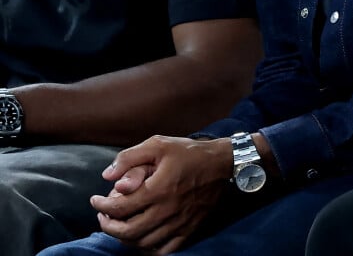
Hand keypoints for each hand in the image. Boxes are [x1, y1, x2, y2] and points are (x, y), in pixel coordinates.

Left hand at [91, 135, 232, 254]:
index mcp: (158, 188)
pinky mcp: (188, 230)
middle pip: (128, 231)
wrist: (221, 164)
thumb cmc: (188, 152)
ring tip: (118, 225)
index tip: (94, 200)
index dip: (102, 206)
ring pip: (143, 243)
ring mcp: (178, 223)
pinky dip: (147, 249)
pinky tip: (140, 238)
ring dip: (124, 238)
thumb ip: (130, 157)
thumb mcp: (158, 144)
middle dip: (109, 225)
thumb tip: (107, 176)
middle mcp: (167, 210)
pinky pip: (163, 251)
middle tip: (102, 216)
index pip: (120, 207)